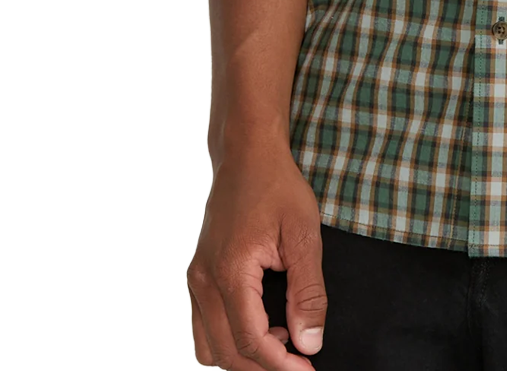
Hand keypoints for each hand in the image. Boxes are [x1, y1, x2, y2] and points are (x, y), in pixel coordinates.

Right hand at [186, 142, 327, 369]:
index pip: (250, 342)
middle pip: (226, 352)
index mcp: (230, 273)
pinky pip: (205, 326)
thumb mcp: (305, 235)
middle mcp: (204, 281)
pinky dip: (229, 338)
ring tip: (282, 344)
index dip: (281, 364)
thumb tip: (309, 341)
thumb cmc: (277, 187)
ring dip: (243, 356)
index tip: (308, 369)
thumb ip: (307, 292)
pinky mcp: (198, 275)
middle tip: (300, 363)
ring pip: (209, 346)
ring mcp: (196, 279)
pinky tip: (262, 326)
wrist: (247, 156)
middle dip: (263, 366)